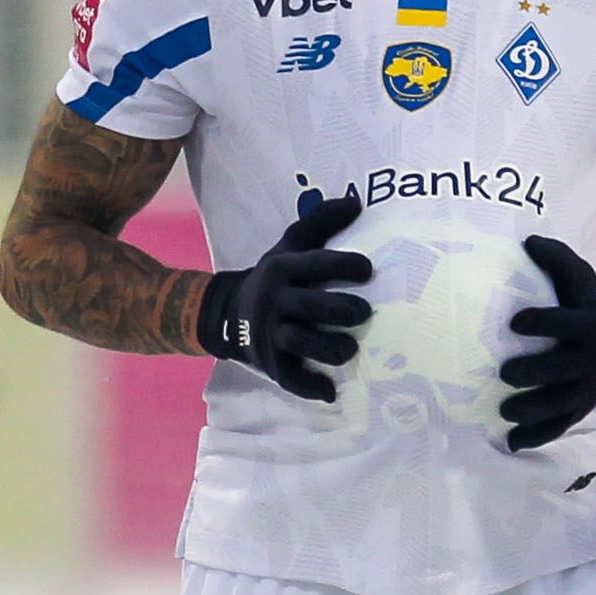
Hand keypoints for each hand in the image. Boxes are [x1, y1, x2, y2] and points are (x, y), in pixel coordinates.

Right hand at [194, 189, 372, 402]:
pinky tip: (332, 392)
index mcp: (283, 269)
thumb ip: (321, 222)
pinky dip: (309, 387)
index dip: (341, 265)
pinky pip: (289, 377)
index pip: (313, 263)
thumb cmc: (277, 277)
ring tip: (351, 349)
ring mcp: (270, 333)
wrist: (227, 311)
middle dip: (339, 309)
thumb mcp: (291, 245)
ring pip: (300, 342)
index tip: (368, 268)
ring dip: (329, 348)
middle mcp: (275, 300)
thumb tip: (358, 201)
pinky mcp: (270, 362)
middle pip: (308, 305)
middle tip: (366, 312)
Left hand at [499, 232, 595, 451]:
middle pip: (561, 370)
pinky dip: (537, 436)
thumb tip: (527, 241)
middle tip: (505, 373)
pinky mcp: (580, 409)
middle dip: (533, 373)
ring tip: (504, 411)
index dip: (544, 323)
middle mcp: (591, 362)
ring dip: (532, 410)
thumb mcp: (581, 280)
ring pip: (559, 404)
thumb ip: (558, 260)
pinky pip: (559, 426)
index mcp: (590, 327)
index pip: (567, 325)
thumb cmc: (592, 308)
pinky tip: (512, 442)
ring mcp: (586, 390)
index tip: (516, 322)